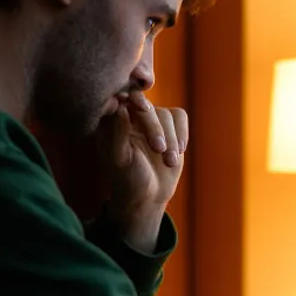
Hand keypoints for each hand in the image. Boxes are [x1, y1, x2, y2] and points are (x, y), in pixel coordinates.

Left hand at [97, 92, 187, 250]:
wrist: (147, 195)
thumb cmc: (127, 179)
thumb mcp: (119, 158)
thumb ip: (118, 132)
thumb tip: (121, 106)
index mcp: (112, 122)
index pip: (121, 99)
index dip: (133, 100)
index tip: (143, 109)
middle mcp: (131, 117)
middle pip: (147, 106)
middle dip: (155, 128)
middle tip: (159, 149)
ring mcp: (152, 121)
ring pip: (166, 114)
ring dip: (171, 138)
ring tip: (169, 161)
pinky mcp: (170, 127)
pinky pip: (180, 117)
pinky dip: (182, 133)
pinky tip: (178, 151)